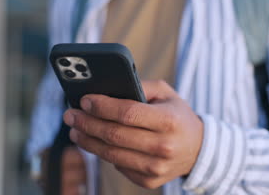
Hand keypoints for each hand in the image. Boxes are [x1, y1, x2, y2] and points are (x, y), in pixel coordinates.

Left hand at [63, 80, 203, 188]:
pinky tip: (97, 142)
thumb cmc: (177, 116)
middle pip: (114, 135)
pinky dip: (105, 153)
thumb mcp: (166, 93)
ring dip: (88, 141)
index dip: (102, 107)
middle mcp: (164, 146)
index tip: (84, 100)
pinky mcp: (149, 181)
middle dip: (87, 123)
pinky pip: (118, 166)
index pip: (128, 113)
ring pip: (111, 154)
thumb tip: (107, 88)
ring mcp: (156, 167)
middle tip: (70, 115)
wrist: (198, 149)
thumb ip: (140, 86)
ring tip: (75, 130)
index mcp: (169, 120)